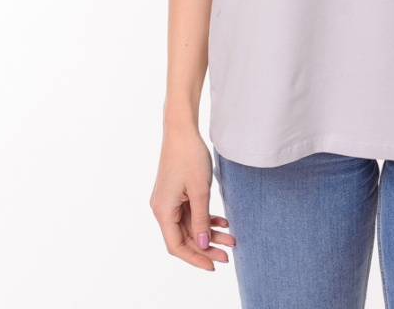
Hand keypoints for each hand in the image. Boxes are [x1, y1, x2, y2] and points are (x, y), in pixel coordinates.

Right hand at [149, 126, 235, 270]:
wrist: (182, 129)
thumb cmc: (189, 156)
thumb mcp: (200, 191)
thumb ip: (201, 220)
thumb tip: (203, 245)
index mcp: (163, 211)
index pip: (177, 246)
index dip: (195, 258)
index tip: (214, 265)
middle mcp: (162, 208)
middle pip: (184, 237)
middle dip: (207, 246)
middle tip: (228, 253)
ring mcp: (168, 200)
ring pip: (189, 225)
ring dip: (209, 231)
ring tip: (231, 237)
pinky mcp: (176, 193)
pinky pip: (190, 212)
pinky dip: (205, 217)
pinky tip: (222, 221)